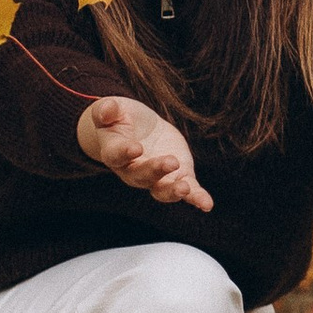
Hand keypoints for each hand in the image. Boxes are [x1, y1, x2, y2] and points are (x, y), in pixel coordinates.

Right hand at [77, 96, 212, 210]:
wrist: (139, 128)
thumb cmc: (123, 118)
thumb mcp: (114, 108)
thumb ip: (107, 110)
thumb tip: (105, 109)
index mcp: (114, 152)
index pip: (116, 156)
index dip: (124, 152)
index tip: (135, 148)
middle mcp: (132, 170)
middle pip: (141, 176)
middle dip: (155, 170)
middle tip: (170, 162)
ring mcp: (155, 177)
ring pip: (161, 190)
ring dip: (172, 191)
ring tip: (185, 188)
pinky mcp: (177, 176)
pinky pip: (187, 191)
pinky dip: (196, 198)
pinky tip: (206, 204)